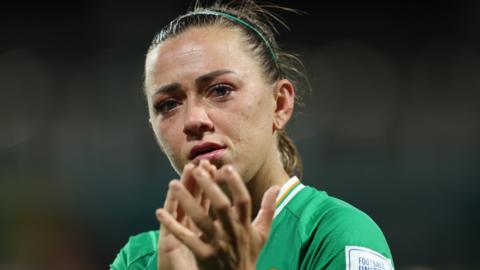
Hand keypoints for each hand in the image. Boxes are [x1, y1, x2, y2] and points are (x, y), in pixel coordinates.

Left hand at [156, 163, 279, 269]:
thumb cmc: (248, 255)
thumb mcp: (262, 234)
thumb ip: (269, 209)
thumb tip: (277, 186)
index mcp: (245, 226)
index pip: (244, 201)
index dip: (236, 185)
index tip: (226, 168)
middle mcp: (232, 234)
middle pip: (222, 207)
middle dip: (209, 187)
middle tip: (197, 169)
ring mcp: (218, 245)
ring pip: (201, 220)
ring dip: (186, 201)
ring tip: (173, 184)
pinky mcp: (204, 256)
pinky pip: (186, 238)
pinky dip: (172, 225)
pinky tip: (159, 213)